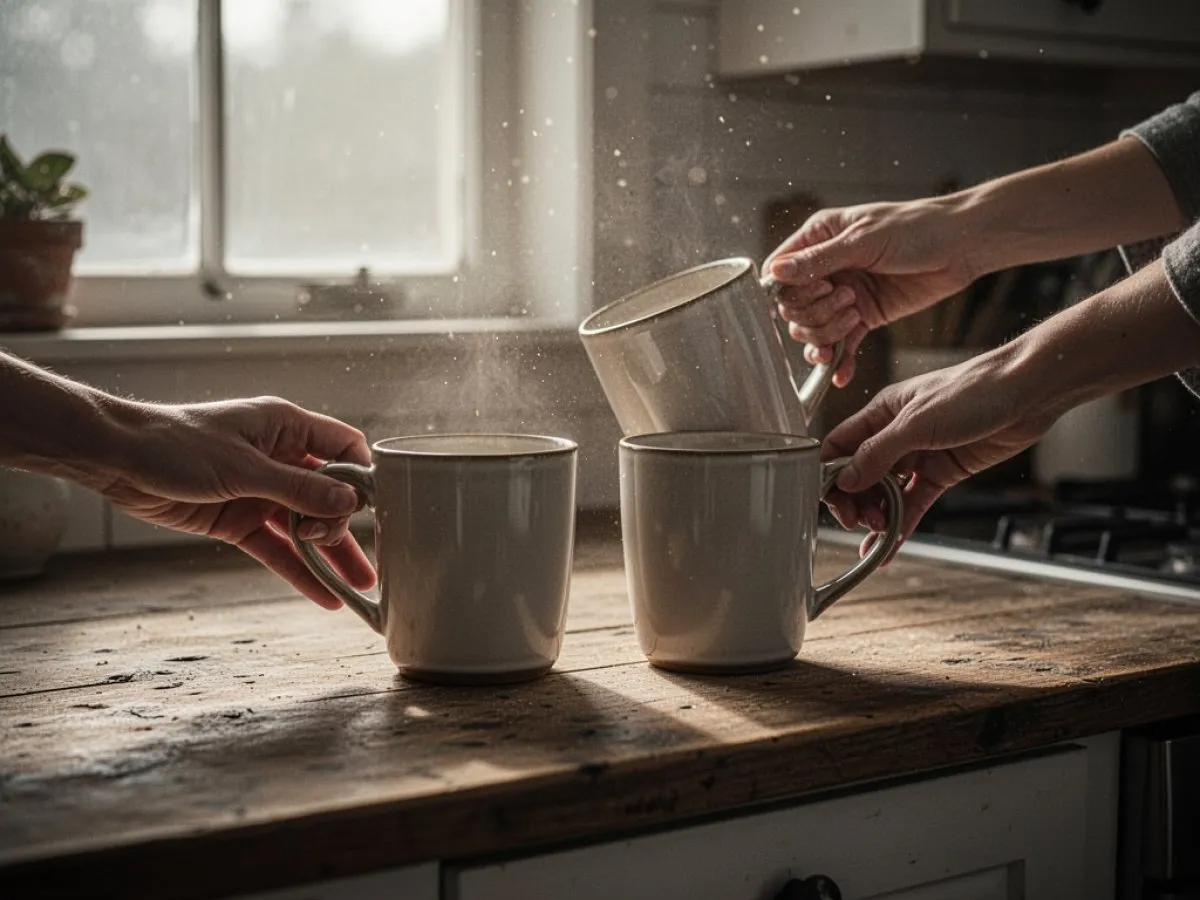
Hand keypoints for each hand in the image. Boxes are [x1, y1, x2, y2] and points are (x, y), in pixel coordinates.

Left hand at [93, 397, 374, 609]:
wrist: (117, 459)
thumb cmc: (176, 443)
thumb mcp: (244, 467)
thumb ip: (298, 489)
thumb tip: (350, 504)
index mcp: (286, 428)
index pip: (344, 448)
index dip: (363, 476)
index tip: (376, 508)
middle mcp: (279, 459)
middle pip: (330, 494)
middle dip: (341, 523)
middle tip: (328, 542)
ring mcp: (260, 492)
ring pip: (307, 526)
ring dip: (331, 555)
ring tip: (360, 586)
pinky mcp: (239, 521)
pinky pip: (278, 549)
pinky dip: (299, 572)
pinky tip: (324, 597)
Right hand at [765, 196, 981, 385]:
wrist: (962, 246)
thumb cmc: (917, 227)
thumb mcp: (864, 240)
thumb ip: (819, 261)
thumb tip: (776, 273)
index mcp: (820, 238)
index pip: (780, 272)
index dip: (789, 291)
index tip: (818, 291)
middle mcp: (827, 268)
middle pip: (794, 307)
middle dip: (815, 313)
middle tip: (847, 301)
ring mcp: (845, 295)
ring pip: (813, 329)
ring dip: (827, 334)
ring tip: (854, 319)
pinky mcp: (865, 317)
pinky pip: (842, 345)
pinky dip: (840, 361)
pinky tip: (841, 374)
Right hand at [821, 352, 1056, 544]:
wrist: (1029, 392)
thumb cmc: (975, 390)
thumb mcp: (917, 422)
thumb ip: (878, 452)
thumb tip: (845, 480)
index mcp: (881, 413)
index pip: (840, 448)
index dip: (831, 476)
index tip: (832, 503)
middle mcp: (896, 435)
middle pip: (860, 476)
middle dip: (856, 502)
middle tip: (861, 522)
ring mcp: (919, 456)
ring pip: (886, 494)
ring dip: (878, 517)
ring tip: (879, 535)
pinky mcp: (942, 473)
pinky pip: (914, 504)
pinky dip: (902, 525)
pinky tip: (890, 547)